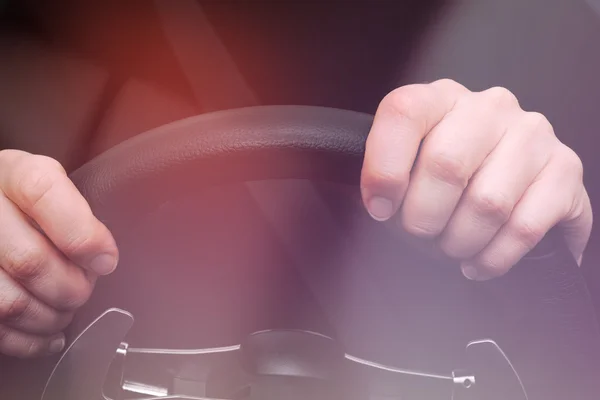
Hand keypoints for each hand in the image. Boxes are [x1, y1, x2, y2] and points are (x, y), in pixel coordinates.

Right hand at [0, 150, 117, 357]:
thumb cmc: (30, 203)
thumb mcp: (55, 188)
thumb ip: (76, 213)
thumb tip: (102, 259)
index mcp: (12, 172)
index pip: (42, 192)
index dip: (81, 233)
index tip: (106, 260)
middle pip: (29, 260)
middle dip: (71, 287)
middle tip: (85, 289)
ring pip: (9, 301)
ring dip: (50, 317)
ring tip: (65, 311)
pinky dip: (28, 340)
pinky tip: (47, 334)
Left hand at [361, 79, 591, 280]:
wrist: (509, 185)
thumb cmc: (444, 179)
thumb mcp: (406, 166)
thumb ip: (384, 175)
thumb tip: (381, 206)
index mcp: (440, 98)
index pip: (403, 113)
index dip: (384, 169)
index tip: (380, 208)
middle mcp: (489, 107)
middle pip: (446, 164)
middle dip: (423, 217)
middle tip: (421, 233)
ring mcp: (532, 134)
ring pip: (487, 203)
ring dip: (460, 241)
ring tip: (452, 246)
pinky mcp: (565, 169)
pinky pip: (524, 228)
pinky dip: (494, 257)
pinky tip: (480, 260)